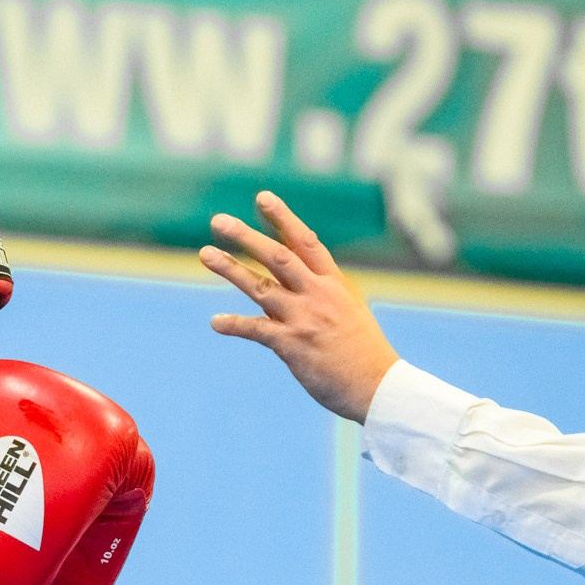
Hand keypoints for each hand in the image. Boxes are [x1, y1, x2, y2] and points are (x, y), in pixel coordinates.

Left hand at [200, 192, 398, 422]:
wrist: (379, 387)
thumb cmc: (363, 352)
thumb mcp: (349, 310)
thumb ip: (321, 293)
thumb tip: (293, 282)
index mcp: (334, 284)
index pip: (306, 241)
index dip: (283, 218)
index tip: (262, 197)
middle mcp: (318, 295)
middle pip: (278, 256)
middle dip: (246, 236)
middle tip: (219, 221)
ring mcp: (304, 318)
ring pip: (260, 286)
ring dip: (230, 268)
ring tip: (205, 253)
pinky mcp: (292, 345)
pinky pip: (256, 330)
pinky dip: (233, 325)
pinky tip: (215, 322)